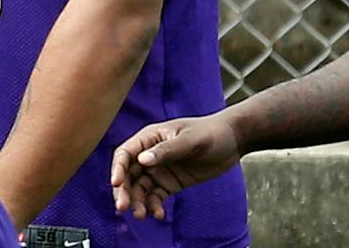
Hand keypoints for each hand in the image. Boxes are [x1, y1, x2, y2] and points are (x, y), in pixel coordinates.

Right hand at [110, 114, 242, 220]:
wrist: (232, 141)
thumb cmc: (211, 132)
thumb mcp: (190, 140)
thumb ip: (167, 150)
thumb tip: (142, 160)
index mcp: (150, 138)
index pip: (126, 153)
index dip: (118, 168)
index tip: (116, 184)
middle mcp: (151, 154)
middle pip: (128, 174)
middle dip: (124, 191)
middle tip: (123, 207)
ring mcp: (160, 169)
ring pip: (140, 188)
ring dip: (137, 201)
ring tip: (142, 215)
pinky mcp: (170, 182)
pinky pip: (156, 196)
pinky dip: (154, 205)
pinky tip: (159, 214)